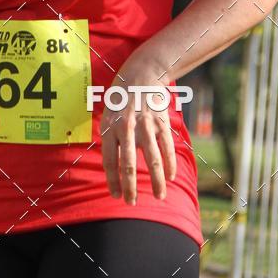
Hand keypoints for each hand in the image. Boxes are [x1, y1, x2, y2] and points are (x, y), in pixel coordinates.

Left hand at [100, 62, 176, 204]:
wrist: (141, 74)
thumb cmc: (121, 99)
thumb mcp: (108, 115)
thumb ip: (110, 139)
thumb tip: (112, 168)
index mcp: (110, 127)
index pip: (110, 161)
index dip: (113, 181)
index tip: (116, 195)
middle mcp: (126, 127)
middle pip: (129, 164)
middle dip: (130, 187)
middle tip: (131, 203)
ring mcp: (145, 125)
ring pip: (152, 160)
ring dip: (156, 181)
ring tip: (158, 196)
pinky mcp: (161, 122)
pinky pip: (167, 148)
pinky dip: (170, 164)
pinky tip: (170, 177)